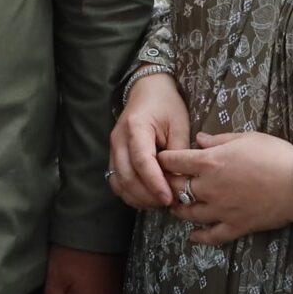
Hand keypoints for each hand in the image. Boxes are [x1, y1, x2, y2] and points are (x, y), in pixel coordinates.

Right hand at [108, 72, 191, 209]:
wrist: (148, 90)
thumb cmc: (166, 104)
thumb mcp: (179, 124)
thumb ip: (178, 153)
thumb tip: (179, 181)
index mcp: (136, 127)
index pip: (142, 161)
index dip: (155, 183)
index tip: (169, 198)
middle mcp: (119, 140)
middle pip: (127, 176)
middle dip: (148, 195)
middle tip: (169, 203)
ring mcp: (113, 149)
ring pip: (119, 183)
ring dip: (138, 198)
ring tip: (159, 202)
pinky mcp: (113, 156)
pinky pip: (116, 181)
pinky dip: (130, 194)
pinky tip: (147, 198)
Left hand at [156, 131, 292, 245]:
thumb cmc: (274, 154)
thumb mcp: (245, 138)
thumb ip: (217, 140)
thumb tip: (198, 139)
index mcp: (209, 162)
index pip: (174, 161)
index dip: (164, 160)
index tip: (162, 159)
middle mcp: (209, 187)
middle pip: (176, 188)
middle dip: (167, 185)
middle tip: (166, 184)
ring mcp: (220, 209)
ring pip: (189, 213)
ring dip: (179, 210)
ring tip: (176, 207)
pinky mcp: (235, 226)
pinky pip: (212, 236)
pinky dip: (200, 238)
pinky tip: (193, 237)